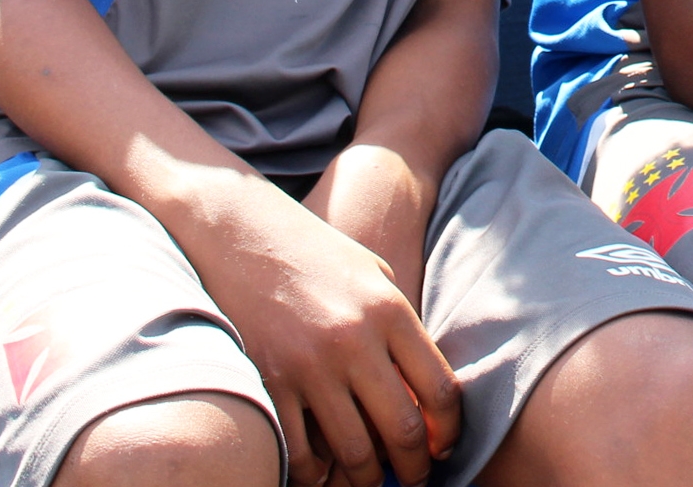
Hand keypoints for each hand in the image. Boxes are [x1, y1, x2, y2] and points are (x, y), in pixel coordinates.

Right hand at [190, 177, 461, 486]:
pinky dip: (316, 474)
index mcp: (389, 310)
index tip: (444, 446)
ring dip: (367, 477)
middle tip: (415, 477)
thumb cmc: (318, 253)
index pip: (440, 389)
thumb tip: (424, 394)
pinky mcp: (268, 380)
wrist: (243, 231)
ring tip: (371, 480)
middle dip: (415, 466)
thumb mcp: (376, 275)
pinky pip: (299, 449)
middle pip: (402, 428)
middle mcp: (353, 340)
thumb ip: (403, 330)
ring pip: (353, 449)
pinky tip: (324, 473)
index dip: (449, 430)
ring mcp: (308, 364)